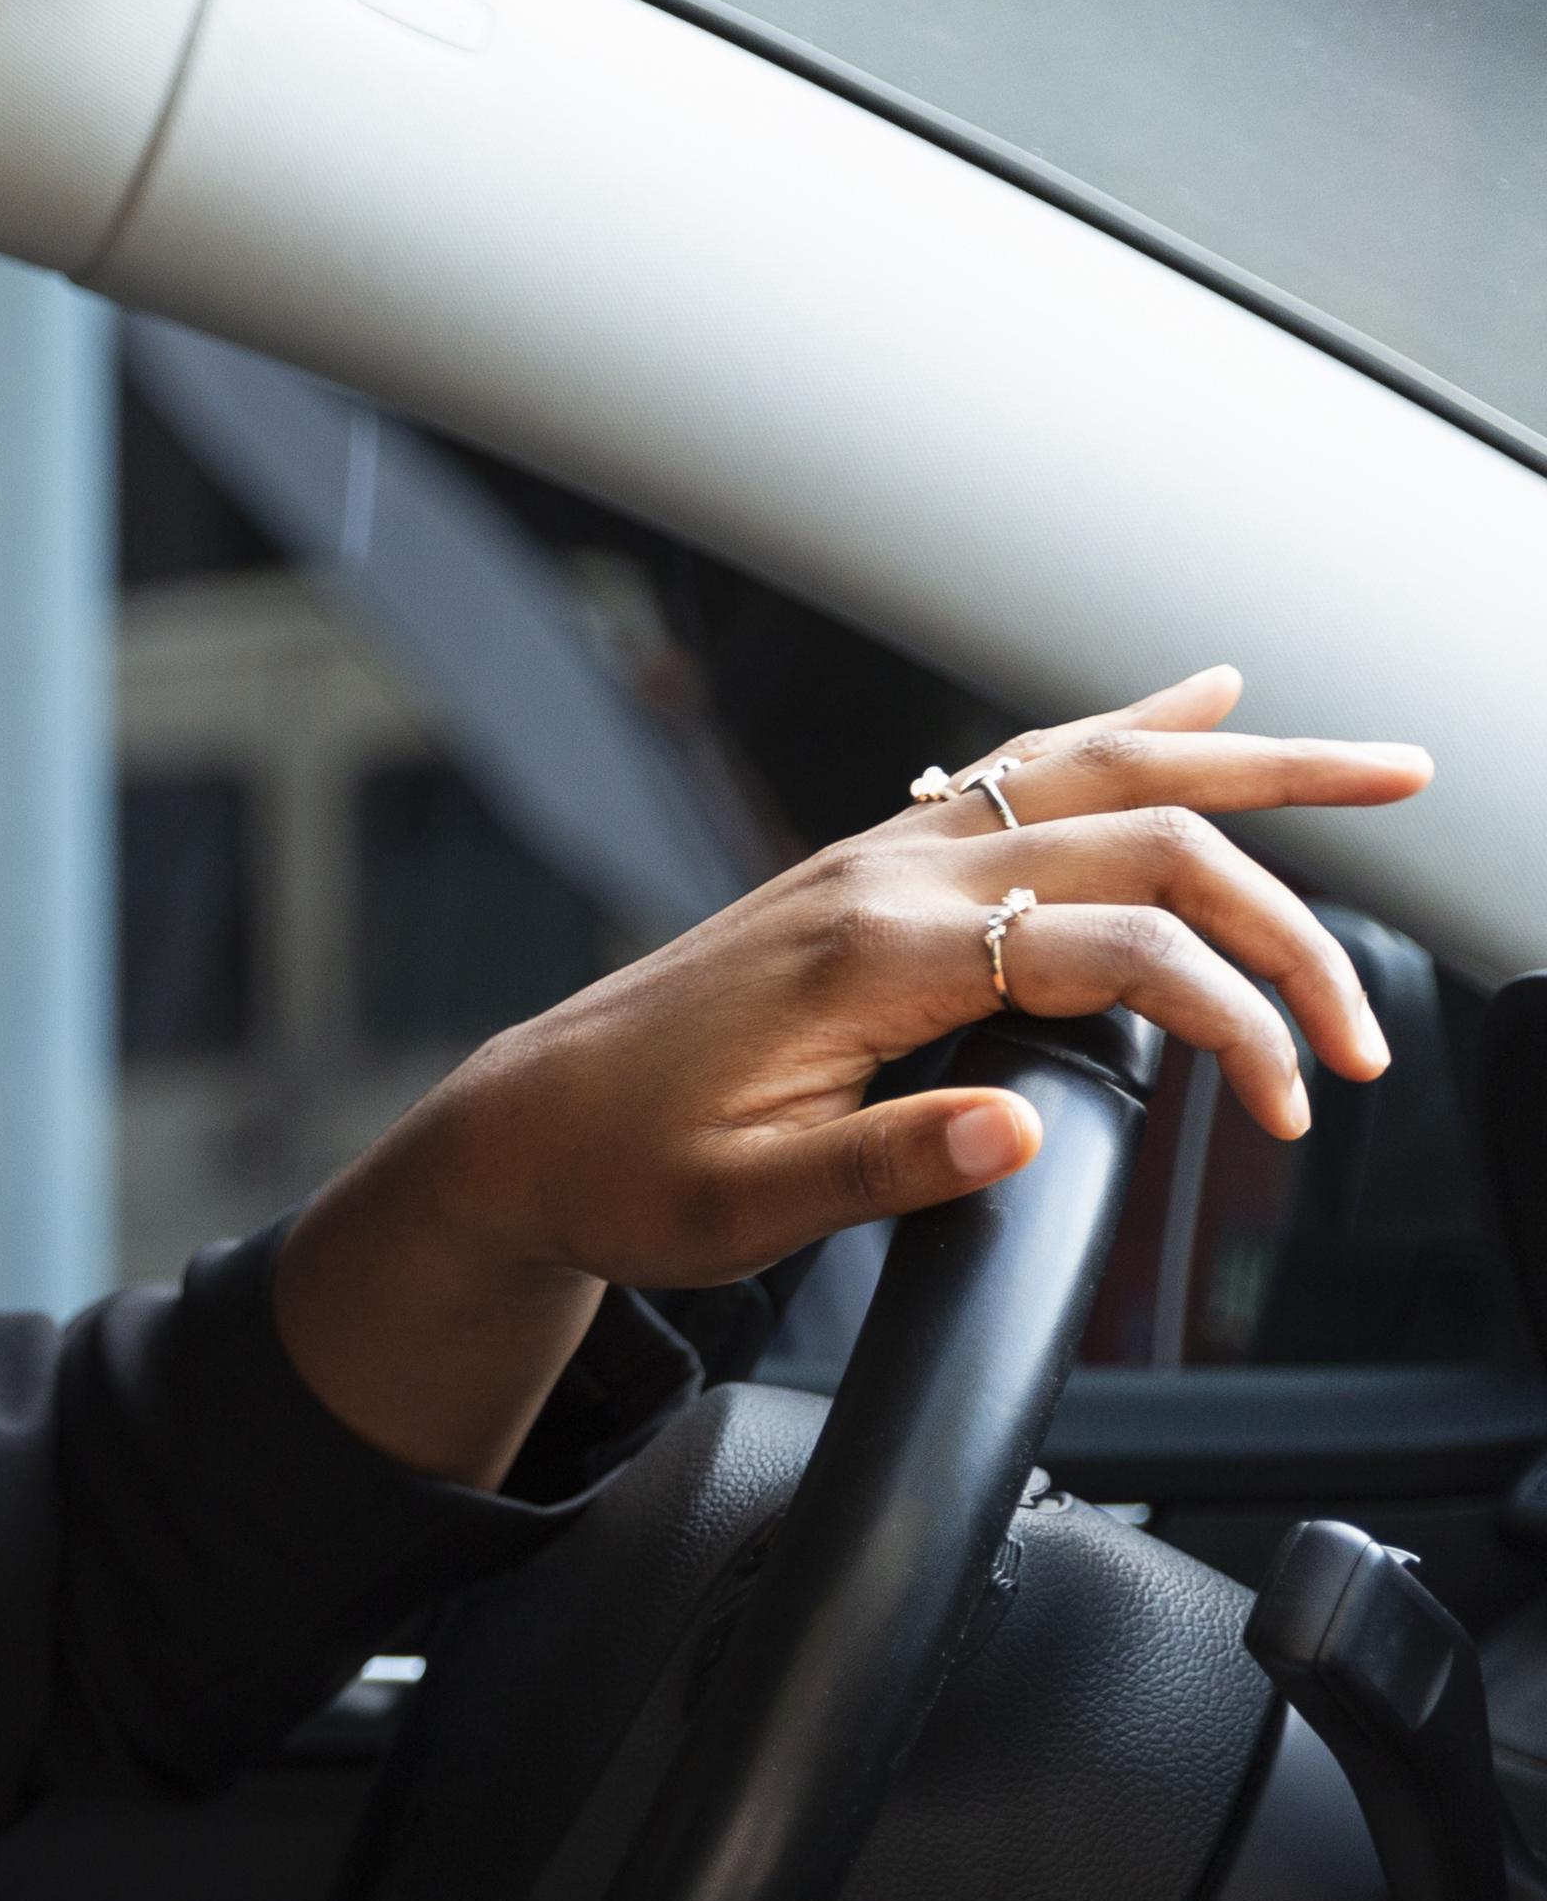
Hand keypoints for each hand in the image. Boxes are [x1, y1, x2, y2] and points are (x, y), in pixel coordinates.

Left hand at [278, 667, 1431, 1483]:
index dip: (1235, 1025)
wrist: (517, 1136)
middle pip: (1145, 844)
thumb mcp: (744, 1207)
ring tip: (1383, 768)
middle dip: (1288, 924)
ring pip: (1099, 770)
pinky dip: (1130, 725)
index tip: (1290, 1110)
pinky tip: (1206, 693)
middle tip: (1373, 1029)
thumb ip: (885, 1165)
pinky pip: (1023, 764)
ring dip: (1252, 765)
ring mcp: (878, 854)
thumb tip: (1018, 1134)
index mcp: (870, 958)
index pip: (1118, 957)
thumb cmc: (623, 1177)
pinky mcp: (869, 864)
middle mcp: (884, 876)